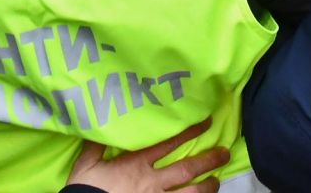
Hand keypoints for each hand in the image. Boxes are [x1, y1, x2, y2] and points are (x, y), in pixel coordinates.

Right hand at [66, 121, 228, 192]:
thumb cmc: (86, 189)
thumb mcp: (87, 163)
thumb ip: (96, 145)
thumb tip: (99, 125)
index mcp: (137, 164)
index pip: (169, 144)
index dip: (189, 133)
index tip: (206, 124)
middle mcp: (152, 182)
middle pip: (187, 170)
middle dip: (208, 161)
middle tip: (224, 154)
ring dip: (206, 187)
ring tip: (216, 181)